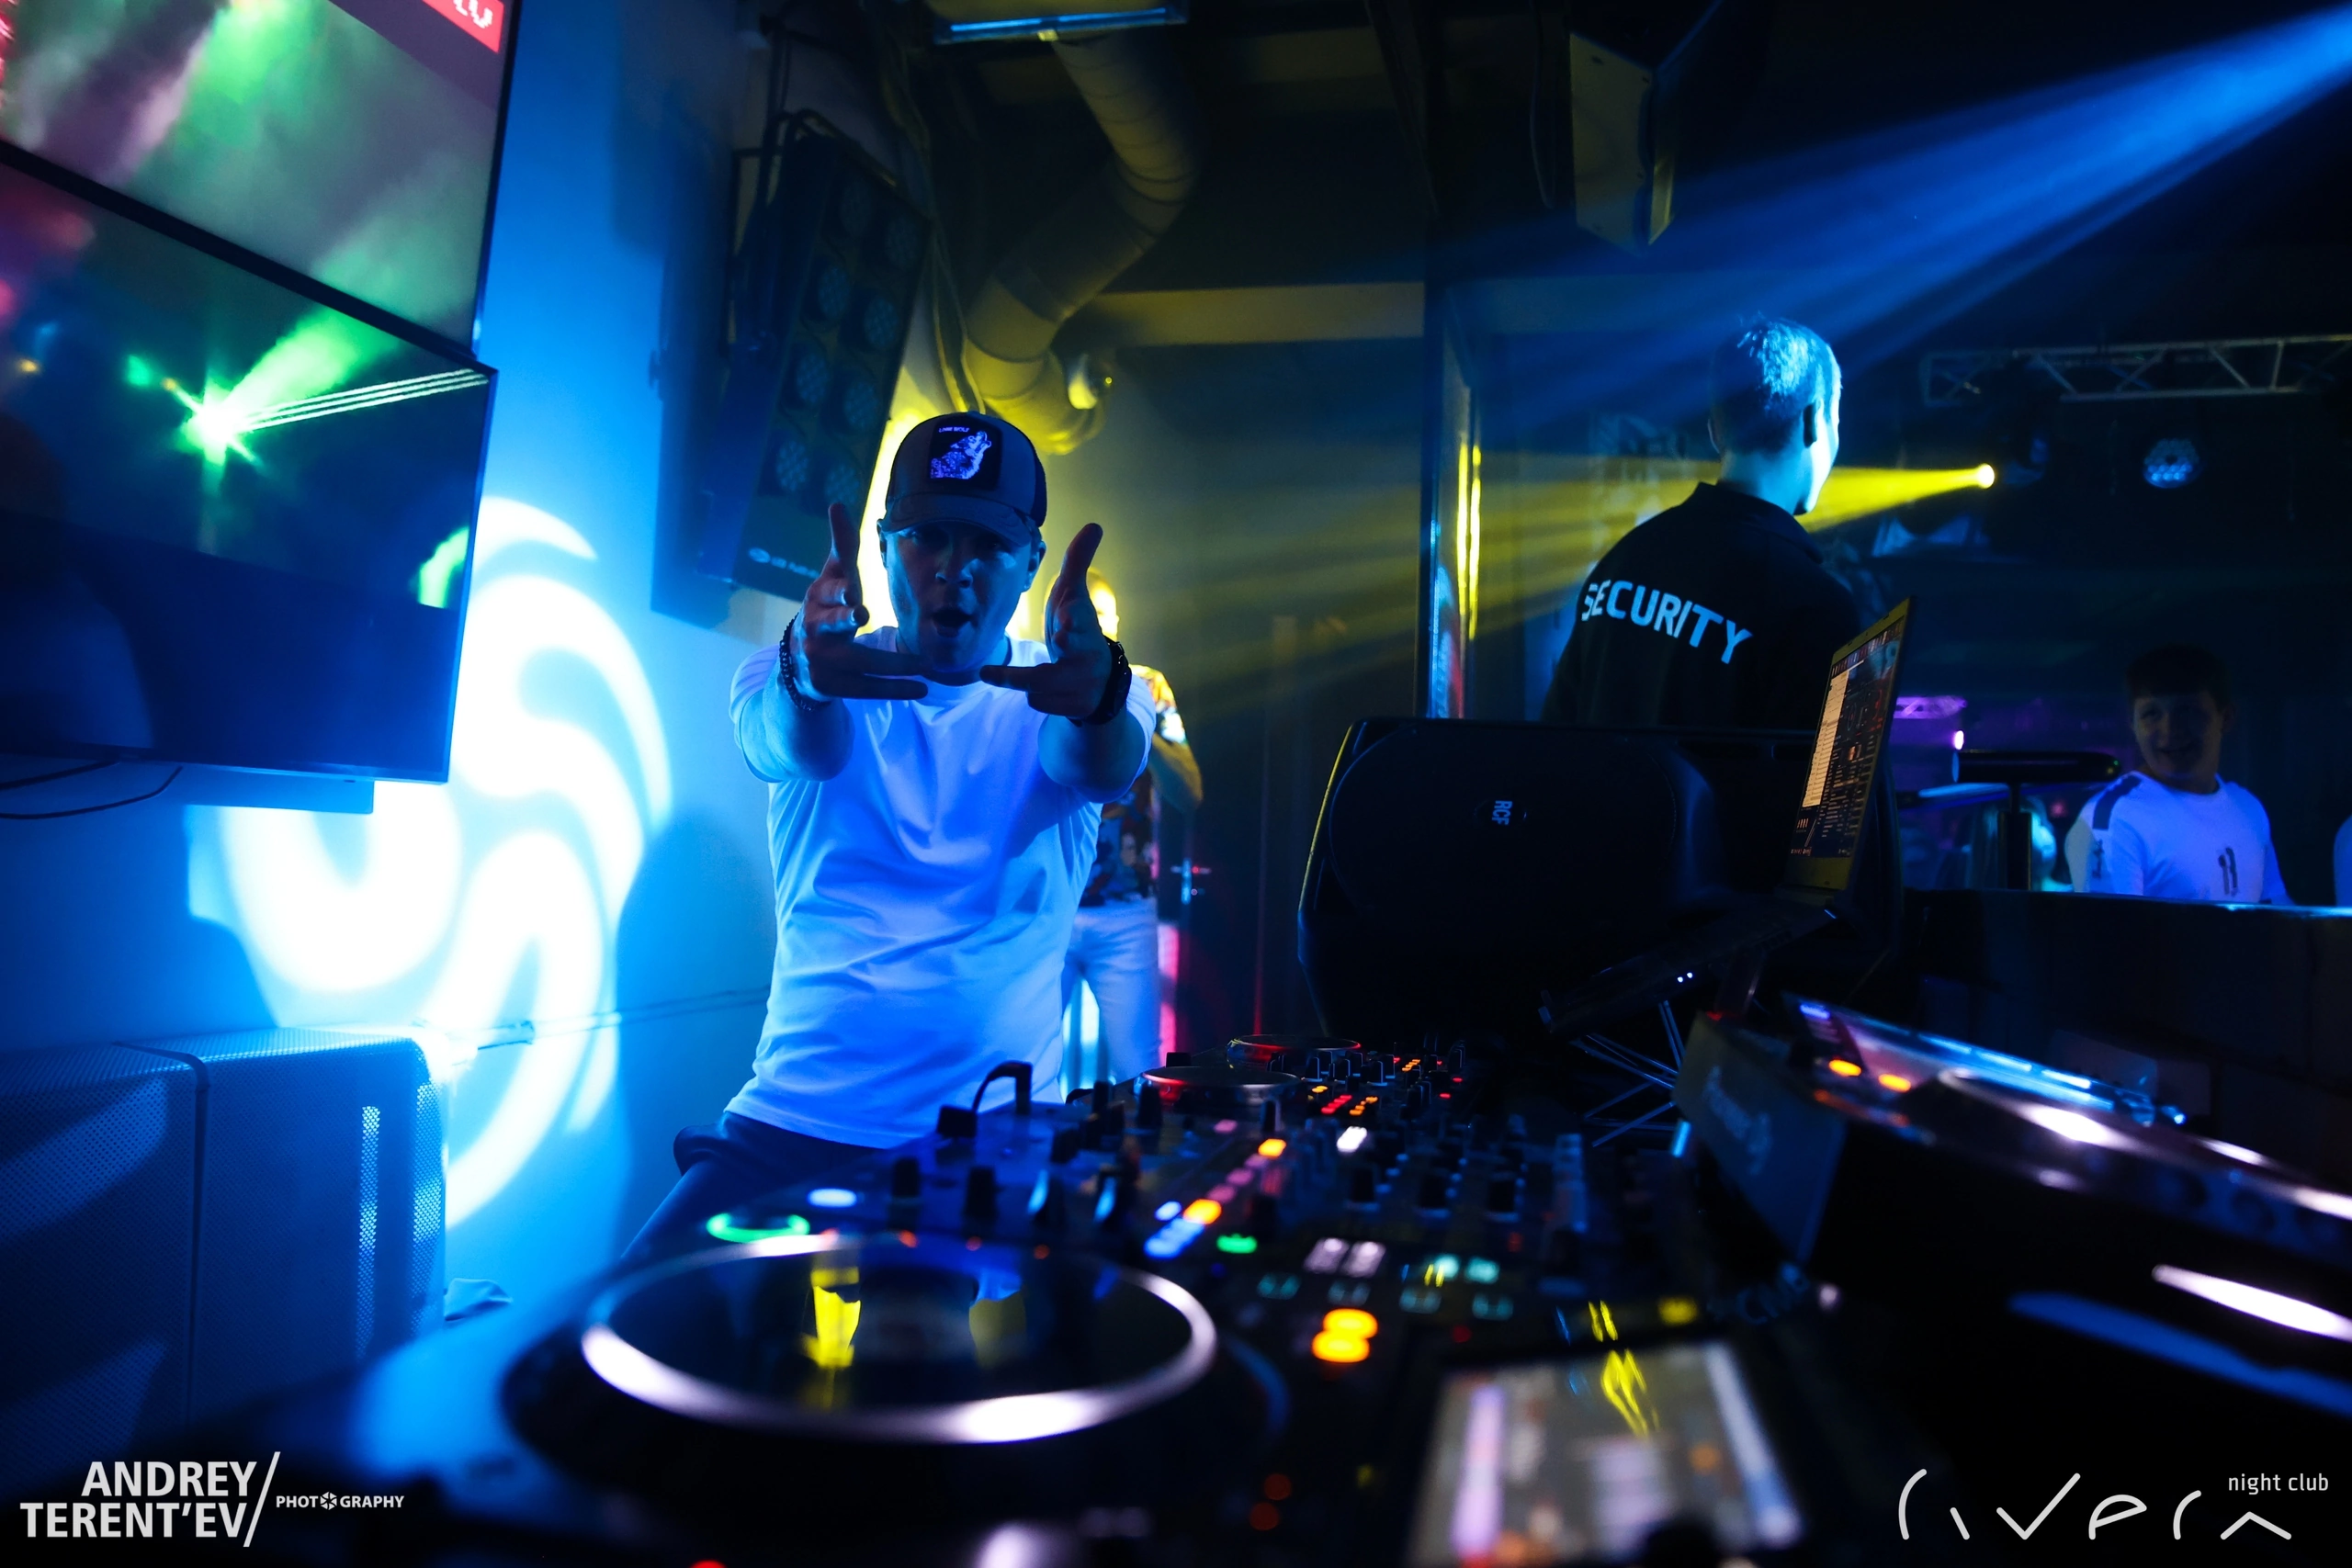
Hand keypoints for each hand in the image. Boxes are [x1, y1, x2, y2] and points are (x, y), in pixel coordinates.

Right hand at [793, 504, 926, 700]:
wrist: (799, 661)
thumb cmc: (824, 608)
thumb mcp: (830, 577)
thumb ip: (841, 546)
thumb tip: (837, 504)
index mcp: (817, 598)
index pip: (829, 590)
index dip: (839, 591)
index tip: (853, 590)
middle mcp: (814, 628)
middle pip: (832, 624)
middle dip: (844, 619)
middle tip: (861, 614)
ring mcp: (821, 659)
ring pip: (859, 662)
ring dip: (893, 665)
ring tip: (925, 666)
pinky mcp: (832, 685)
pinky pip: (867, 688)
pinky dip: (894, 689)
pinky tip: (920, 688)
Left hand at [979, 522, 1113, 717]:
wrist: (1099, 680)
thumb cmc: (1077, 628)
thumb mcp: (1074, 597)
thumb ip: (1078, 563)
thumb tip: (1094, 524)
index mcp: (1086, 624)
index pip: (1081, 618)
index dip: (1074, 617)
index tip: (1067, 617)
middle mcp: (1088, 654)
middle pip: (1066, 655)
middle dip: (1052, 653)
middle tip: (1041, 647)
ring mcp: (1083, 684)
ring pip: (1039, 684)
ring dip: (1016, 678)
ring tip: (991, 673)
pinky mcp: (1075, 706)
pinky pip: (1039, 702)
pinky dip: (1035, 696)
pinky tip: (1041, 690)